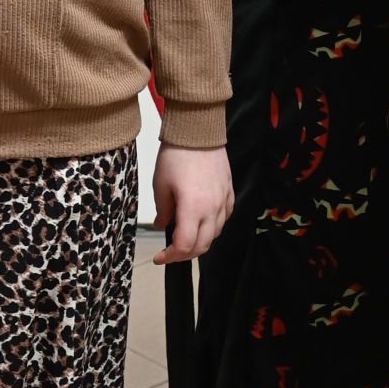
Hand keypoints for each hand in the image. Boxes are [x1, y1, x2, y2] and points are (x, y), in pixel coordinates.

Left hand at [151, 143, 233, 263]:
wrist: (198, 131)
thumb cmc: (176, 155)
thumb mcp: (160, 184)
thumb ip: (162, 210)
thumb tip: (163, 225)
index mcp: (193, 209)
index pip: (185, 246)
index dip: (170, 257)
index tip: (159, 256)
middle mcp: (212, 209)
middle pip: (202, 246)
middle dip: (184, 254)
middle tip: (169, 252)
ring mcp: (224, 201)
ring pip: (215, 234)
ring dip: (199, 241)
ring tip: (184, 236)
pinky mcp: (229, 192)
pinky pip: (224, 218)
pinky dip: (213, 226)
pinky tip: (202, 221)